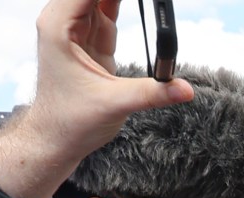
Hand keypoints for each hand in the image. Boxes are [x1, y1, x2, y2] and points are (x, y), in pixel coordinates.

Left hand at [0, 0, 195, 197]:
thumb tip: (186, 89)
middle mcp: (65, 20)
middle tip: (155, 4)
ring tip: (154, 4)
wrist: (57, 138)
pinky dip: (122, 1)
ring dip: (121, 0)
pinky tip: (144, 5)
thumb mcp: (113, 104)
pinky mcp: (92, 37)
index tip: (151, 1)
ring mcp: (79, 27)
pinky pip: (109, 6)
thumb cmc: (70, 120)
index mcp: (59, 25)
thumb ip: (152, 93)